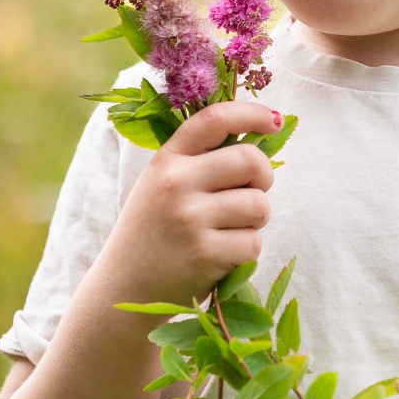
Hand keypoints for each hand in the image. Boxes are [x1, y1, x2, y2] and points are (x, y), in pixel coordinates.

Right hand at [97, 101, 281, 306]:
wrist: (125, 285)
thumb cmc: (155, 229)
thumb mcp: (162, 183)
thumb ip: (201, 160)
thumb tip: (260, 139)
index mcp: (167, 159)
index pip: (214, 119)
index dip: (251, 113)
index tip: (273, 119)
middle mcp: (176, 183)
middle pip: (251, 160)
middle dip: (264, 175)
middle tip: (254, 190)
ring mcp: (190, 219)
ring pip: (259, 205)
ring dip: (255, 219)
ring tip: (228, 229)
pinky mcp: (205, 254)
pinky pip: (253, 243)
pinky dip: (245, 250)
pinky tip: (220, 254)